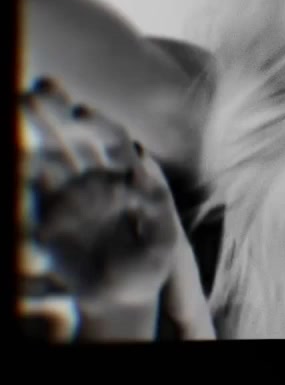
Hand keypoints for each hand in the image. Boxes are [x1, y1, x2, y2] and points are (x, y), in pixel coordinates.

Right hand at [20, 78, 211, 338]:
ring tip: (23, 99)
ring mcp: (69, 194)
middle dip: (60, 111)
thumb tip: (138, 175)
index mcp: (128, 176)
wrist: (119, 296)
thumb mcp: (163, 241)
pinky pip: (35, 189)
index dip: (98, 124)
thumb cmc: (148, 267)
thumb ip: (157, 209)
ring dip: (38, 128)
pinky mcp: (48, 216)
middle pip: (77, 137)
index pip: (113, 140)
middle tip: (41, 87)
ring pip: (50, 153)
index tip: (80, 112)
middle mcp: (96, 177)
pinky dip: (24, 171)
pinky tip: (21, 156)